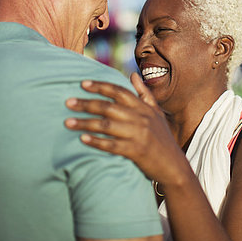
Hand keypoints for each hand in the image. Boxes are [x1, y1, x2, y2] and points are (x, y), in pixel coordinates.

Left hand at [65, 73, 185, 185]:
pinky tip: (83, 139)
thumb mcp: (156, 112)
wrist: (173, 166)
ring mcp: (138, 134)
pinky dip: (96, 142)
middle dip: (87, 103)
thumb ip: (144, 93)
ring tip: (68, 122)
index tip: (83, 84)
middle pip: (109, 107)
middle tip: (68, 102)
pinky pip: (112, 145)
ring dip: (86, 123)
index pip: (119, 91)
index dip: (101, 86)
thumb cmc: (162, 138)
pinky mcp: (135, 151)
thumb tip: (132, 75)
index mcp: (144, 107)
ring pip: (107, 125)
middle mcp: (140, 118)